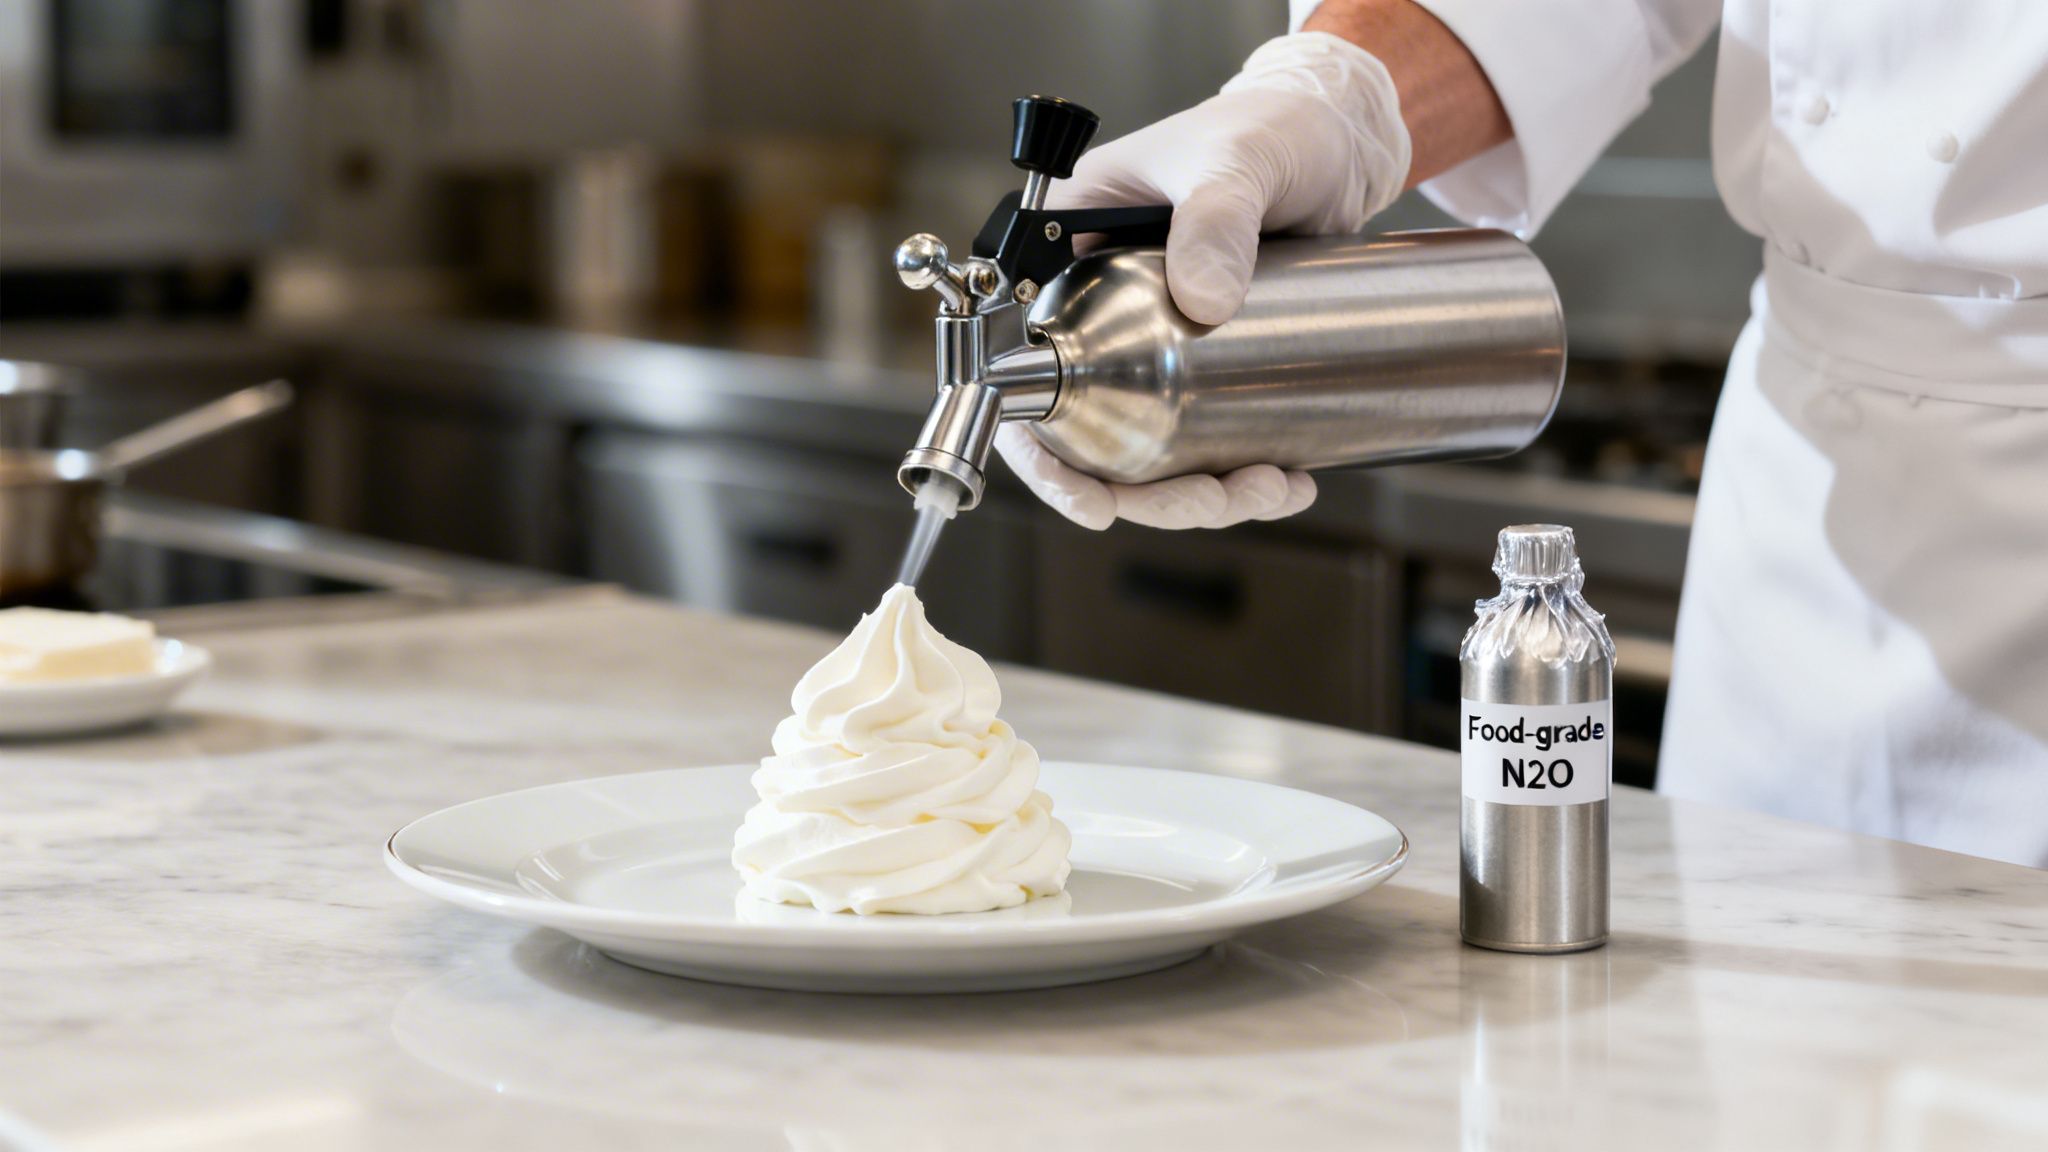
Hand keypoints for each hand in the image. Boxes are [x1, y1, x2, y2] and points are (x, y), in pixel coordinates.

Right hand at [1005, 32, 1402, 529]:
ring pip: (1152, 451)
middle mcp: (1097, 308)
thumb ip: (1215, 219)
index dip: (1040, 451)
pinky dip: (1243, 473)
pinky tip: (1289, 479)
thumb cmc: (1268, 127)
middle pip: (1088, 434)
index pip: (1020, 365)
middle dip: (1146, 492)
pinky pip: (1208, 438)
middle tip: (1213, 500)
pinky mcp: (1209, 363)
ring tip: (1268, 488)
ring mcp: (1153, 344)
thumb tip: (1203, 304)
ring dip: (1200, 494)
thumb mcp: (1234, 162)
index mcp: (1065, 253)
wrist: (1338, 141)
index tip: (1088, 500)